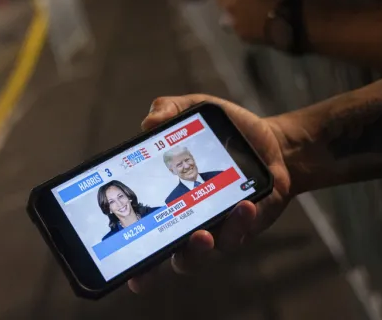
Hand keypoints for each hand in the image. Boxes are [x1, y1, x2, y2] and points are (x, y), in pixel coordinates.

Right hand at [128, 94, 292, 292]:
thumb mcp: (195, 111)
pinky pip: (237, 235)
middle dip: (152, 271)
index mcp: (166, 199)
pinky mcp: (243, 229)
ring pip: (200, 255)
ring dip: (198, 249)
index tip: (111, 256)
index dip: (125, 250)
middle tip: (144, 272)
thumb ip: (171, 110)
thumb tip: (148, 122)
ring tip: (203, 234)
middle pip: (161, 256)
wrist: (270, 143)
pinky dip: (238, 223)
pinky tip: (244, 206)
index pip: (139, 230)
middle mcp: (186, 222)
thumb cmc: (223, 133)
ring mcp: (215, 229)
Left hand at [212, 0, 298, 42]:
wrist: (294, 20)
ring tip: (248, 11)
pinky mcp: (245, 38)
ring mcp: (235, 24)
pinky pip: (239, 30)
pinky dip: (245, 26)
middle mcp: (229, 6)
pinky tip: (257, 23)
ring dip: (234, 13)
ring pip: (227, 17)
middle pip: (220, 0)